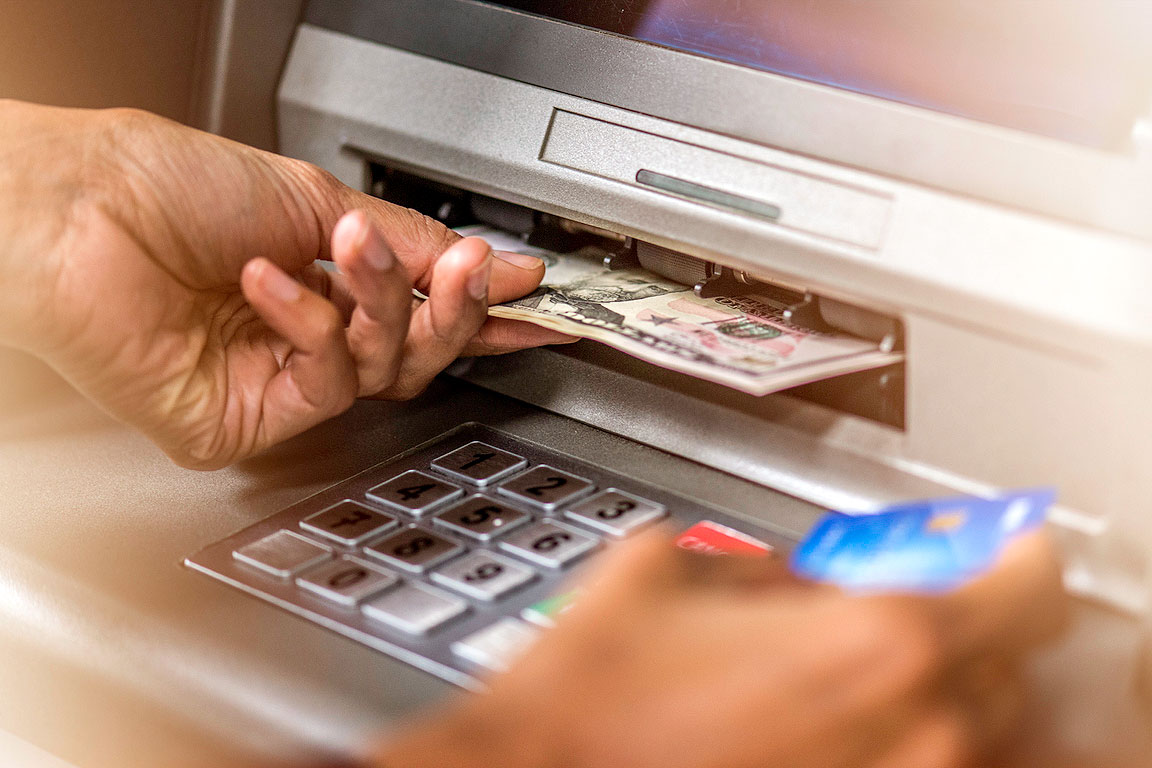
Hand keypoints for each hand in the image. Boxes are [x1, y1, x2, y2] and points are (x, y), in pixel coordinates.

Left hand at [0, 101, 572, 467]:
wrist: (77, 212)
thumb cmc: (167, 186)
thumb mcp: (318, 200)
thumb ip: (416, 245)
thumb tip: (500, 264)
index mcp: (324, 282)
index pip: (423, 312)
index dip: (482, 313)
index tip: (536, 307)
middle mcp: (305, 338)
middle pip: (418, 354)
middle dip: (450, 309)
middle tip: (469, 270)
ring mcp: (277, 382)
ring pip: (382, 373)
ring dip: (379, 302)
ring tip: (353, 245)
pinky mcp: (248, 422)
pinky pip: (323, 385)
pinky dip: (309, 323)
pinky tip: (268, 282)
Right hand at [378, 531, 1066, 767]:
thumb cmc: (593, 695)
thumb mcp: (671, 574)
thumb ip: (765, 571)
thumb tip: (800, 580)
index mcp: (874, 640)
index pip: (1028, 584)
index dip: (1015, 557)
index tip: (993, 549)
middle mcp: (911, 732)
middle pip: (1008, 664)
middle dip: (961, 627)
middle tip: (890, 613)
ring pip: (970, 734)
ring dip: (927, 696)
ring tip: (834, 680)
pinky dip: (888, 746)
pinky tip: (812, 730)